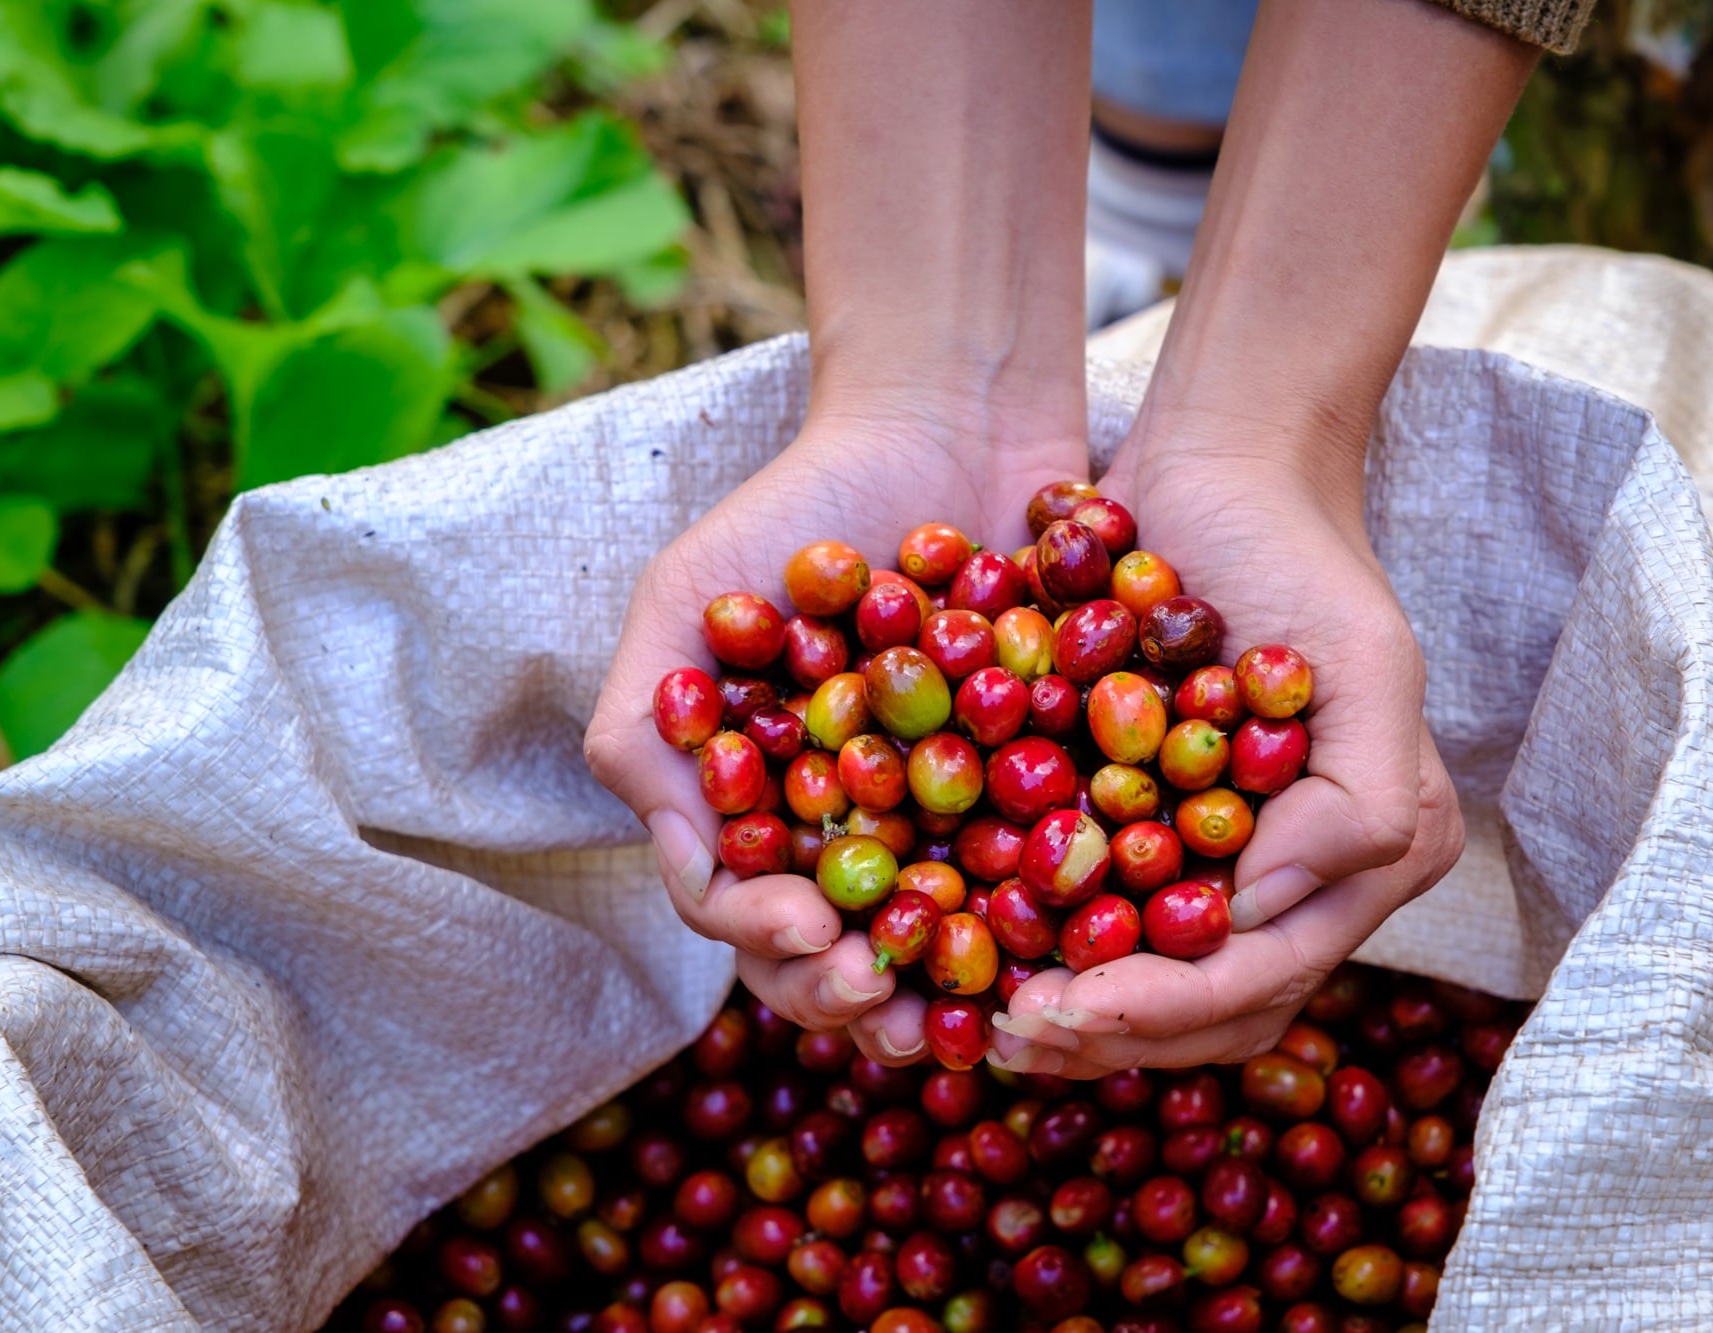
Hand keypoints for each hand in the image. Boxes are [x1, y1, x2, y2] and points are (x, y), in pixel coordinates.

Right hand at [586, 408, 1085, 1061]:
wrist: (950, 422)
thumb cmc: (800, 509)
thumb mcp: (686, 599)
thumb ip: (645, 729)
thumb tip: (685, 869)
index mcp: (763, 811)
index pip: (748, 913)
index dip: (770, 940)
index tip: (810, 930)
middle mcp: (854, 835)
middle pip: (841, 952)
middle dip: (853, 992)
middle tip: (882, 995)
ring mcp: (952, 822)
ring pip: (943, 943)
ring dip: (948, 993)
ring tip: (972, 1011)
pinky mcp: (1050, 793)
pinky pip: (1049, 876)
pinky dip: (1053, 920)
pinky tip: (1067, 944)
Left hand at [990, 430, 1463, 1075]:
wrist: (1220, 465)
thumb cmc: (1299, 555)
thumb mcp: (1367, 661)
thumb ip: (1360, 802)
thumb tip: (1261, 913)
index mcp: (1363, 864)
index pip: (1260, 980)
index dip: (1165, 1010)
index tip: (1069, 1007)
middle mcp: (1292, 881)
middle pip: (1197, 1009)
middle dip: (1105, 1031)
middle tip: (1007, 1031)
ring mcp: (1211, 857)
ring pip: (1135, 976)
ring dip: (1061, 1009)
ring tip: (976, 1013)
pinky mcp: (1135, 821)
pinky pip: (1082, 907)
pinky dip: (1028, 938)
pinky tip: (957, 946)